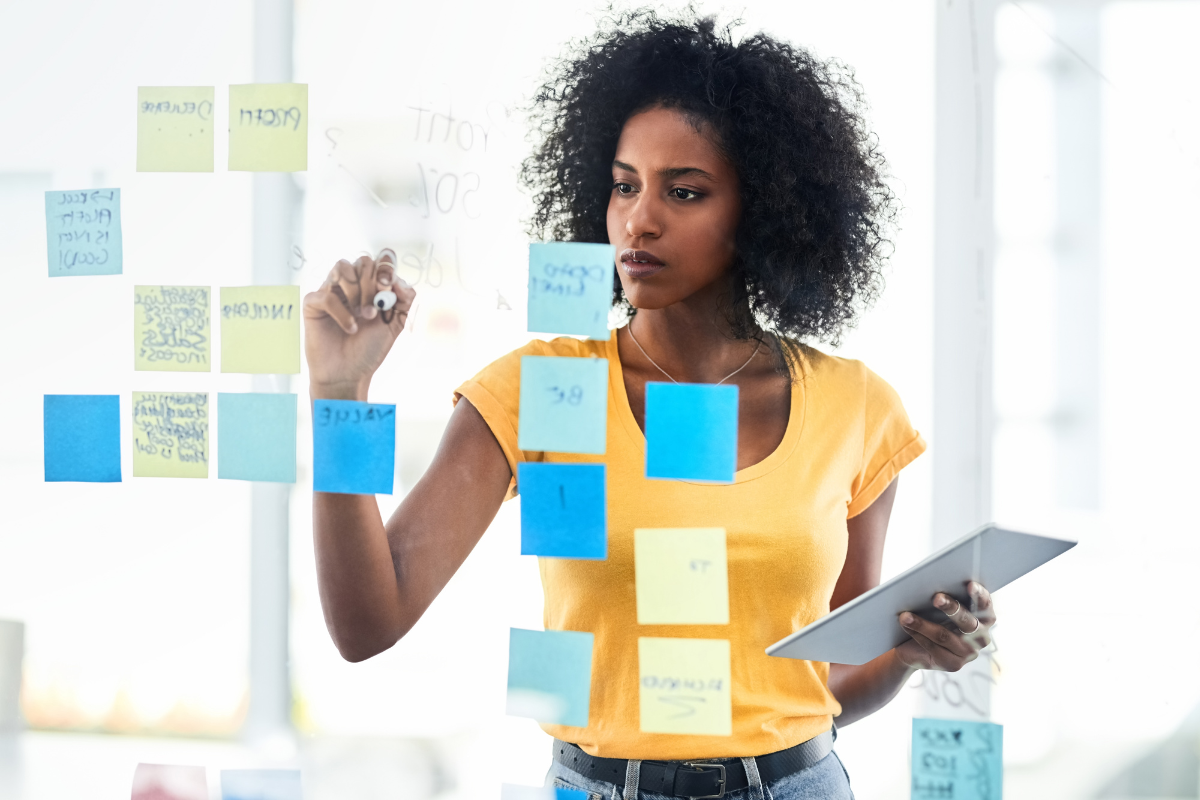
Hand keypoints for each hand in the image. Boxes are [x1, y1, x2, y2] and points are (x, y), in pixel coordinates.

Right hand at [303, 249, 415, 398]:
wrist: (349, 374)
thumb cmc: (369, 348)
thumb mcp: (395, 323)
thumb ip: (404, 299)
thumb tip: (400, 280)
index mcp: (370, 286)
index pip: (379, 261)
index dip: (386, 268)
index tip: (388, 287)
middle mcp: (350, 285)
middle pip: (362, 262)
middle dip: (373, 283)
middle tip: (376, 308)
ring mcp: (331, 292)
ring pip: (342, 267)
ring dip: (357, 291)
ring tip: (365, 315)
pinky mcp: (313, 304)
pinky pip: (326, 295)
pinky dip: (342, 312)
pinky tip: (350, 328)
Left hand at [894, 581, 995, 671]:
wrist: (916, 646)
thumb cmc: (932, 616)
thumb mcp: (941, 606)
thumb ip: (945, 596)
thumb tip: (931, 583)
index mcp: (984, 618)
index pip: (985, 605)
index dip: (980, 595)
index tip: (969, 584)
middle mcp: (981, 637)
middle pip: (968, 622)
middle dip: (952, 608)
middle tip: (936, 597)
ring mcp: (968, 653)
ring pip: (944, 636)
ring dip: (923, 624)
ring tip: (905, 615)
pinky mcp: (953, 664)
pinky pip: (933, 647)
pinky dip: (917, 634)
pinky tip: (905, 625)